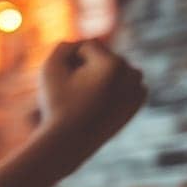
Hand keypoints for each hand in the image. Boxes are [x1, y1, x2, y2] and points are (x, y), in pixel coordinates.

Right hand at [0, 40, 145, 186]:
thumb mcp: (49, 70)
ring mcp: (137, 88)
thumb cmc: (57, 105)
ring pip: (115, 69)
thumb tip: (76, 43)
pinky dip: (112, 88)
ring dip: (100, 75)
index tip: (63, 81)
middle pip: (103, 57)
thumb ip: (62, 47)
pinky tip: (98, 101)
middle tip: (73, 91)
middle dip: (87, 68)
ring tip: (85, 95)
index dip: (70, 60)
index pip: (88, 46)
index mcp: (113, 63)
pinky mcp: (137, 102)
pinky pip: (124, 83)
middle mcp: (131, 73)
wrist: (70, 143)